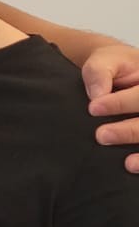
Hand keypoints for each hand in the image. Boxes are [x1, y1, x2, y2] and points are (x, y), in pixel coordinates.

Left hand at [84, 43, 138, 173]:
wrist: (120, 72)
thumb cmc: (115, 66)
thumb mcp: (105, 60)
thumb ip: (100, 72)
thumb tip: (97, 94)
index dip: (120, 103)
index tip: (94, 108)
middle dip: (129, 130)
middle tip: (101, 136)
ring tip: (125, 162)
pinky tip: (133, 165)